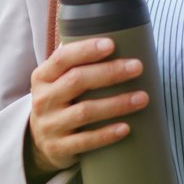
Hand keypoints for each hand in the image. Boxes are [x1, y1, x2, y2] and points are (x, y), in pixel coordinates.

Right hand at [25, 36, 149, 175]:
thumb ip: (75, 63)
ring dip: (116, 104)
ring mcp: (50, 125)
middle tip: (137, 67)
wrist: (40, 143)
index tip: (112, 44)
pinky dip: (107, 134)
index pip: (62, 59)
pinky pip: (85, 141)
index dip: (86, 50)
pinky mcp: (59, 148)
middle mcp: (43, 100)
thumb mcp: (57, 82)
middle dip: (109, 73)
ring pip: (85, 112)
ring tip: (142, 98)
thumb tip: (116, 36)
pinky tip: (126, 128)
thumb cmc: (60, 103)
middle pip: (77, 81)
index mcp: (42, 77)